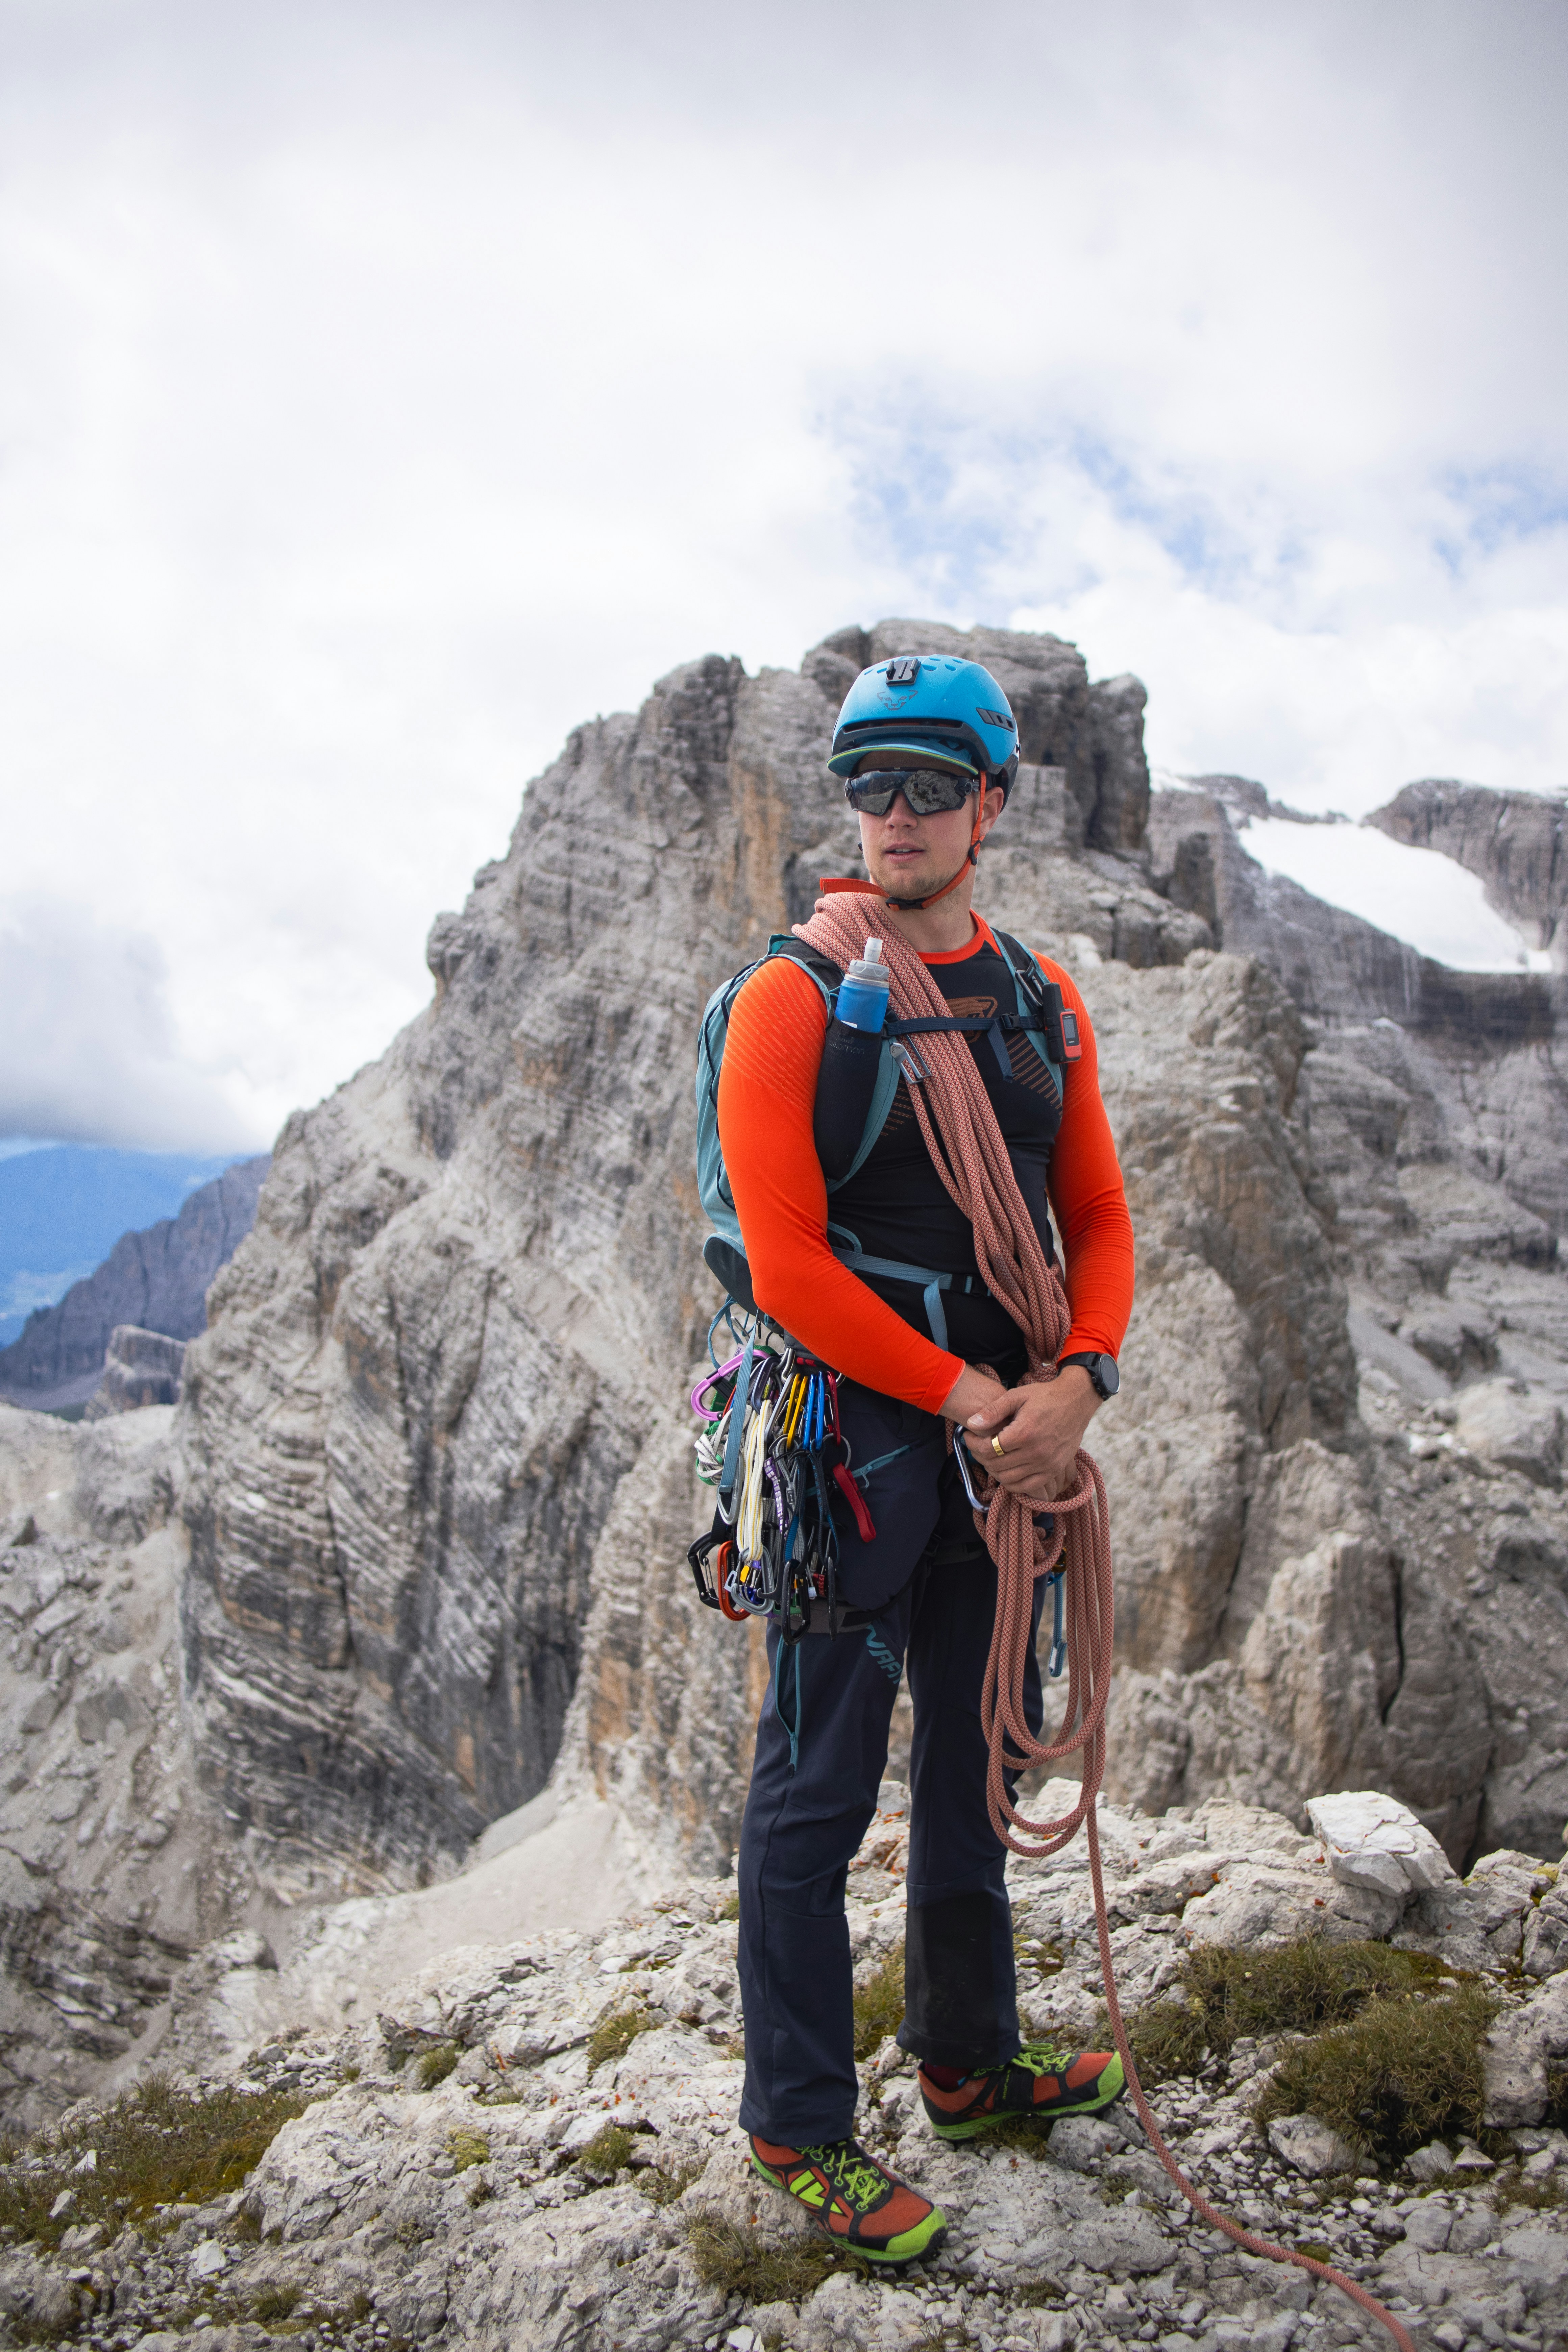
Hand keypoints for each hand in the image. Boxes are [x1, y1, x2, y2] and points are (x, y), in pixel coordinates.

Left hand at [960, 1367, 1098, 1500]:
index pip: (988, 1449)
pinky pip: (1028, 1487)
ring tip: (991, 1457)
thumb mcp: (1016, 1396)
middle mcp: (1036, 1452)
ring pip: (1009, 1479)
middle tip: (977, 1447)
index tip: (968, 1436)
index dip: (973, 1444)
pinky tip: (1007, 1471)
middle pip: (996, 1466)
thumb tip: (971, 1423)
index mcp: (1024, 1433)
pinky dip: (1013, 1483)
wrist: (1076, 1402)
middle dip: (980, 1457)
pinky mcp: (1054, 1470)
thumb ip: (993, 1411)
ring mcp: (1046, 1464)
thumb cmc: (1045, 1396)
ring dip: (995, 1471)